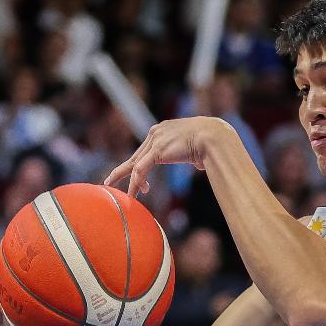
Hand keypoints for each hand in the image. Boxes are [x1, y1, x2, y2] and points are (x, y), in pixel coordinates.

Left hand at [103, 117, 227, 195]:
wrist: (214, 136)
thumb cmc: (213, 141)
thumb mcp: (198, 146)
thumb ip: (192, 153)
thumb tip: (199, 163)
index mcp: (164, 129)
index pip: (147, 150)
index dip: (141, 166)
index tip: (140, 180)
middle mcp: (156, 132)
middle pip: (136, 156)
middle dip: (124, 171)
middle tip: (110, 181)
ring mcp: (155, 140)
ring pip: (136, 164)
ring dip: (130, 181)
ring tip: (126, 195)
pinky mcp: (157, 150)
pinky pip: (141, 169)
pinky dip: (138, 182)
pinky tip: (137, 192)